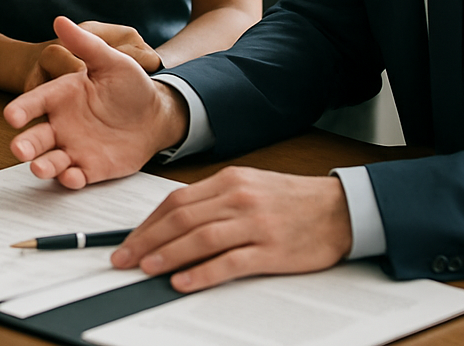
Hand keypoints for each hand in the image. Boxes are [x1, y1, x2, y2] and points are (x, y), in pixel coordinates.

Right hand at [4, 16, 187, 187]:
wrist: (155, 114)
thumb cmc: (130, 84)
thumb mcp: (111, 61)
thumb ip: (86, 44)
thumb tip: (60, 20)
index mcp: (62, 96)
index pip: (36, 102)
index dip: (22, 108)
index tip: (11, 116)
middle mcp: (62, 124)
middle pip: (35, 137)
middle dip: (24, 145)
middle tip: (18, 150)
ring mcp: (74, 148)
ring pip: (50, 160)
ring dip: (43, 165)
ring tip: (40, 167)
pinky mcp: (89, 168)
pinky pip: (76, 177)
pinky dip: (71, 180)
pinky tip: (72, 177)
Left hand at [111, 168, 352, 291]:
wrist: (338, 208)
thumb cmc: (289, 200)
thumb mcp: (248, 187)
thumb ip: (213, 201)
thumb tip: (173, 222)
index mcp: (228, 181)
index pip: (176, 201)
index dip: (148, 223)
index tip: (128, 240)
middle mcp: (237, 198)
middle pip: (181, 218)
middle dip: (147, 240)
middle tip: (124, 258)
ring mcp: (254, 223)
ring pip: (200, 238)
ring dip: (168, 255)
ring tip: (145, 269)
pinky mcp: (271, 250)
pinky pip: (230, 262)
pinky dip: (203, 273)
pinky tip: (184, 282)